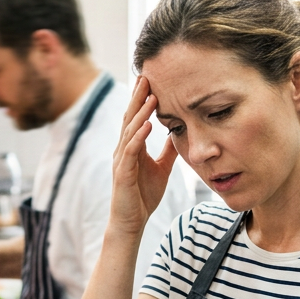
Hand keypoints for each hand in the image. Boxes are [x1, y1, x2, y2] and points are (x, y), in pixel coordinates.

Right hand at [109, 76, 178, 236]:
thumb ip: (167, 151)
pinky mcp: (123, 173)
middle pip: (129, 117)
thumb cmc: (143, 197)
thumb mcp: (162, 168)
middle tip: (146, 75)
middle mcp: (123, 150)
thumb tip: (178, 133)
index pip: (135, 117)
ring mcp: (121, 161)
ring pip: (130, 130)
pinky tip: (147, 125)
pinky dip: (139, 136)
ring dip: (140, 112)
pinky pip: (131, 151)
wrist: (131, 222)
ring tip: (150, 96)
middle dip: (137, 97)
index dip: (141, 99)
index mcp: (132, 147)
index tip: (150, 80)